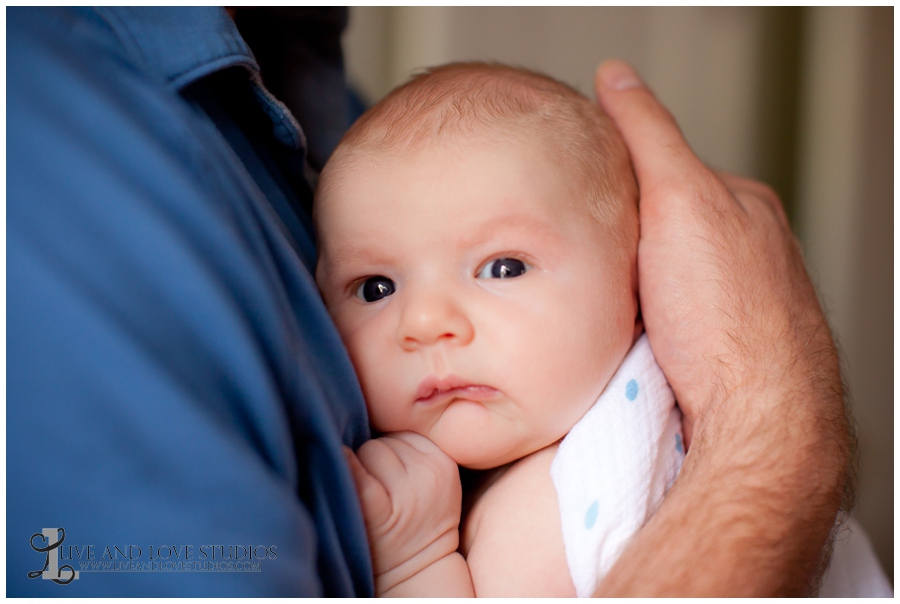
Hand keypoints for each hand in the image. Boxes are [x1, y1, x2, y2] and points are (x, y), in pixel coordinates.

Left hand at [344, 432, 462, 595]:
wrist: (418, 570)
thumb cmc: (416, 519)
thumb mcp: (431, 479)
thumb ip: (412, 449)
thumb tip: (368, 406)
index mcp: (443, 462)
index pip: (404, 433)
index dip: (390, 450)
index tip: (391, 474)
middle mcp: (429, 474)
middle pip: (384, 442)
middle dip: (375, 460)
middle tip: (381, 490)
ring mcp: (407, 494)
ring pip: (369, 452)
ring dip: (361, 468)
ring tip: (372, 497)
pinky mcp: (383, 511)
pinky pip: (356, 473)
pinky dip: (343, 466)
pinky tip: (335, 463)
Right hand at [592, 60, 851, 595]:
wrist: (755, 418)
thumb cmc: (728, 313)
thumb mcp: (680, 201)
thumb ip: (648, 137)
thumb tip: (616, 77)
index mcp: (741, 206)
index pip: (664, 172)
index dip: (613, 181)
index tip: (572, 193)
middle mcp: (745, 254)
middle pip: (656, 229)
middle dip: (616, 239)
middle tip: (576, 255)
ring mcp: (730, 306)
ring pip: (656, 280)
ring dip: (623, 286)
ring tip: (591, 297)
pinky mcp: (714, 353)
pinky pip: (659, 324)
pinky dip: (634, 324)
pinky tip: (619, 335)